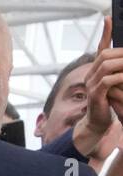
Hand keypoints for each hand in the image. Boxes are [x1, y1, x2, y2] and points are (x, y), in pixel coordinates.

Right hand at [73, 19, 122, 154]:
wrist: (98, 123)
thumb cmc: (109, 103)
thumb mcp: (114, 84)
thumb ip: (118, 72)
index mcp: (95, 71)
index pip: (100, 48)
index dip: (105, 34)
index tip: (108, 19)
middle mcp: (90, 75)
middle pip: (105, 54)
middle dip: (122, 53)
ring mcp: (91, 85)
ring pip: (107, 65)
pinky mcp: (95, 95)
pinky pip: (108, 80)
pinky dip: (120, 77)